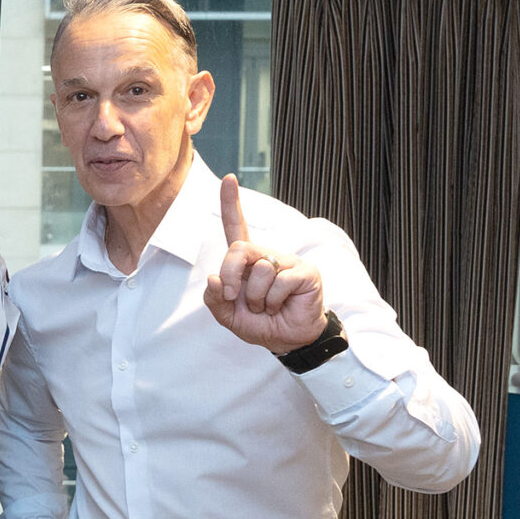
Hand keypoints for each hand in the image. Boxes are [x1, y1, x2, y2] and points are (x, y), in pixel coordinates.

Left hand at [203, 174, 326, 352]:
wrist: (287, 340)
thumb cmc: (260, 323)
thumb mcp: (228, 315)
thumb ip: (215, 299)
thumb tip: (214, 278)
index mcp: (246, 261)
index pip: (236, 227)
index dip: (230, 204)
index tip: (228, 178)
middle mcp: (266, 255)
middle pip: (239, 250)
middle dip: (231, 276)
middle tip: (235, 298)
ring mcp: (287, 261)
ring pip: (260, 270)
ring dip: (256, 298)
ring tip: (267, 307)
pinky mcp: (305, 271)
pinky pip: (279, 282)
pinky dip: (274, 302)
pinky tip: (281, 306)